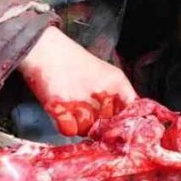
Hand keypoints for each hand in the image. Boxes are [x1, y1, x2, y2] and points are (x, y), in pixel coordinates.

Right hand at [19, 27, 137, 135]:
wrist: (48, 50)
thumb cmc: (76, 62)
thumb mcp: (107, 73)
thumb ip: (120, 94)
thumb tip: (129, 116)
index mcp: (116, 82)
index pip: (132, 110)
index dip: (127, 121)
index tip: (122, 127)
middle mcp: (101, 92)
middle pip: (108, 125)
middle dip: (102, 126)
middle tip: (92, 118)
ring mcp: (80, 101)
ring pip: (88, 130)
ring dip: (83, 127)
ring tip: (76, 112)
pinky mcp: (59, 107)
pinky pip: (69, 130)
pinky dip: (67, 127)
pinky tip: (65, 115)